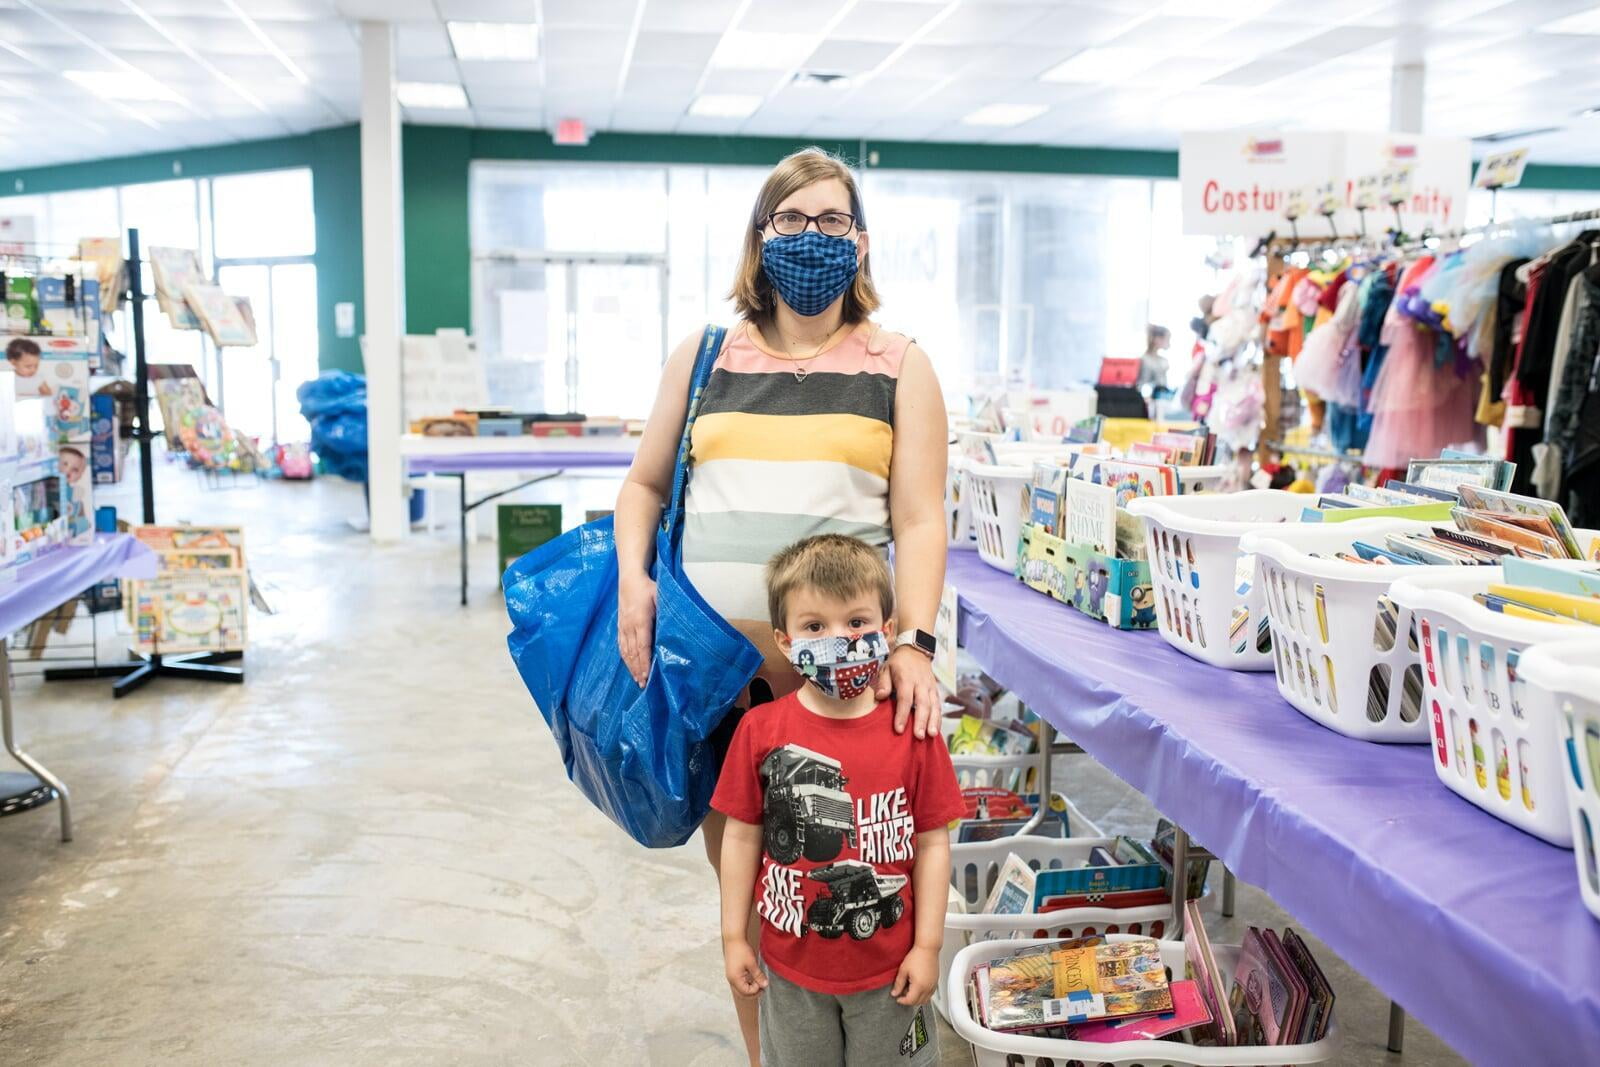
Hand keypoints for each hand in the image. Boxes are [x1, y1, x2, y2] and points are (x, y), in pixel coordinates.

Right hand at [617, 571, 656, 686]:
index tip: (647, 675)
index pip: (643, 646)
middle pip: (633, 653)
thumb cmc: (647, 587)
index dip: (644, 662)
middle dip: (638, 669)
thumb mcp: (660, 596)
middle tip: (643, 684)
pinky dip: (625, 657)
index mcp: (641, 620)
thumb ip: (666, 611)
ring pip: (626, 651)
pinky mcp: (620, 626)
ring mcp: (623, 626)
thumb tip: (675, 627)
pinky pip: (621, 645)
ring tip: (636, 679)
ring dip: (631, 666)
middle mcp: (630, 626)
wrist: (629, 579)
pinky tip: (628, 665)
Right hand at [723, 939, 767, 999]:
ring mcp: (731, 976)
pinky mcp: (732, 972)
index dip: (756, 990)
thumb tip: (765, 984)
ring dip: (750, 987)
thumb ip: (758, 976)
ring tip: (758, 982)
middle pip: (742, 993)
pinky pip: (739, 982)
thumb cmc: (741, 950)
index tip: (762, 983)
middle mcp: (731, 979)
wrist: (733, 939)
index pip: (746, 992)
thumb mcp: (752, 963)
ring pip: (740, 988)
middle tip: (762, 987)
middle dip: (753, 992)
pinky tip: (752, 977)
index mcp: (735, 979)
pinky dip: (746, 982)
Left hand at [877, 645, 939, 738]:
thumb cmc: (898, 663)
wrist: (915, 650)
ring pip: (934, 705)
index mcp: (906, 678)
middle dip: (921, 721)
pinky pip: (938, 705)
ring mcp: (930, 687)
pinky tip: (936, 730)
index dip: (902, 714)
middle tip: (918, 736)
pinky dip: (938, 718)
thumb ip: (883, 683)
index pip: (905, 699)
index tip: (899, 729)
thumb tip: (880, 697)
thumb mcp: (886, 668)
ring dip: (933, 721)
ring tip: (931, 735)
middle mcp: (920, 683)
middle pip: (922, 704)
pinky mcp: (935, 691)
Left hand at [890, 944, 938, 1005]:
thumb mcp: (903, 970)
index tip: (898, 998)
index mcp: (919, 986)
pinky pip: (930, 994)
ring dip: (917, 999)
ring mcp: (933, 985)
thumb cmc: (917, 956)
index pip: (910, 1001)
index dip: (902, 1001)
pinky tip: (918, 987)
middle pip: (918, 1002)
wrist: (928, 948)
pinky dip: (924, 995)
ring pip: (925, 1000)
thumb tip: (895, 993)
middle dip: (909, 1001)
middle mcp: (928, 988)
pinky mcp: (936, 982)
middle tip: (903, 994)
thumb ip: (898, 984)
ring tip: (910, 990)